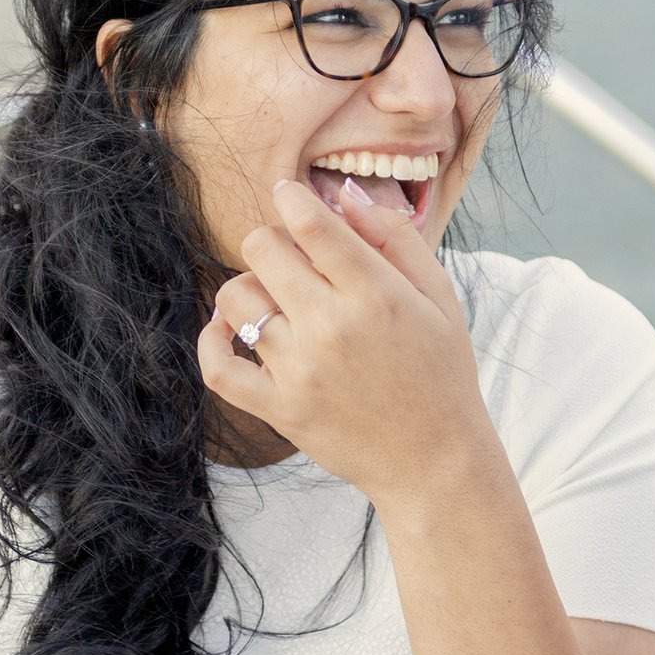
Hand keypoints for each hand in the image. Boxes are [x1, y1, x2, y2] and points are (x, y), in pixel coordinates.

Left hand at [200, 177, 498, 516]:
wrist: (435, 460)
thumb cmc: (441, 373)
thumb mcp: (439, 296)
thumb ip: (394, 237)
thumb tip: (343, 195)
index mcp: (376, 294)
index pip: (310, 223)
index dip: (291, 197)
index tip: (289, 195)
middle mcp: (331, 327)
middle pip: (262, 249)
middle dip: (274, 241)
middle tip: (294, 259)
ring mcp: (299, 370)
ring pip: (235, 298)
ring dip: (251, 288)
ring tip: (276, 301)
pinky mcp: (278, 408)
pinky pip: (218, 366)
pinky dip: (212, 340)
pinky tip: (228, 328)